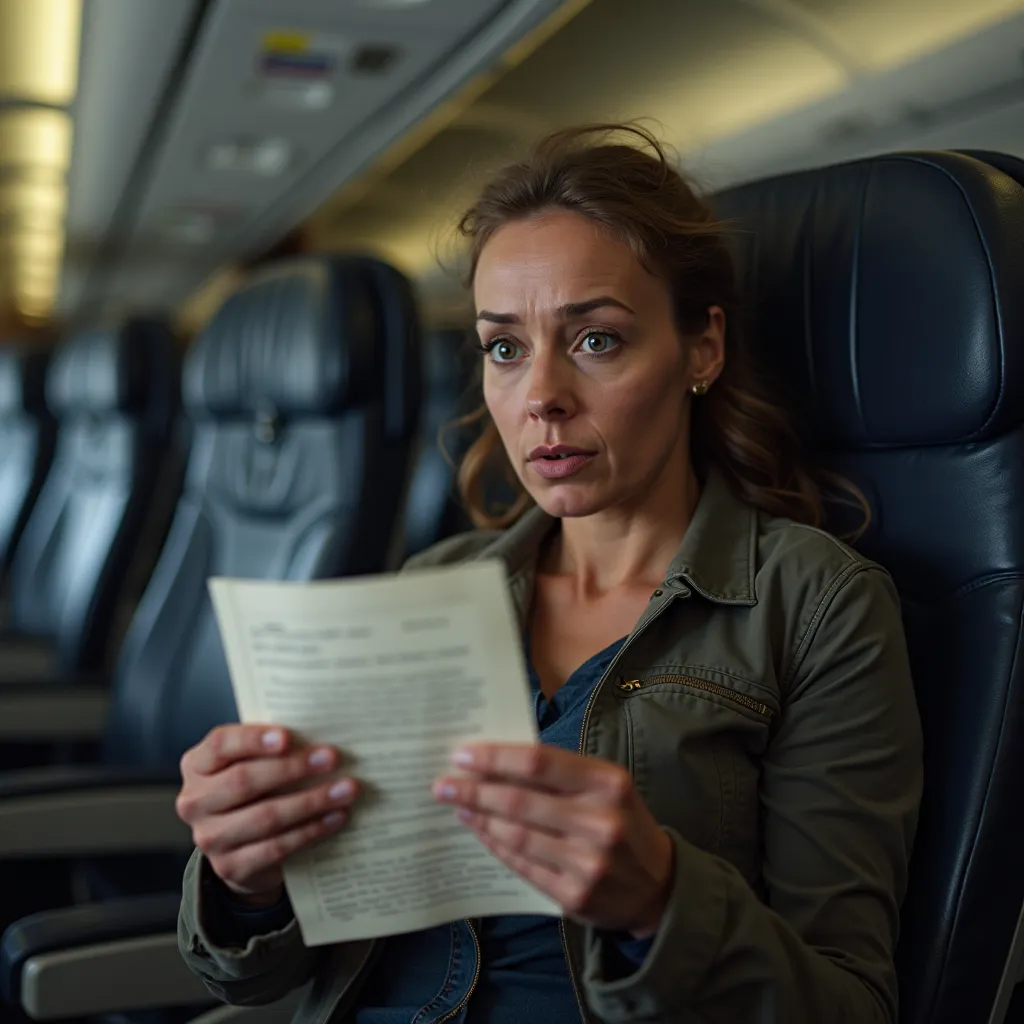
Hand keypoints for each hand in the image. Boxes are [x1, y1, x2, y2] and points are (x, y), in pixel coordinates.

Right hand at [176, 725, 359, 903]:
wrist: (240, 846)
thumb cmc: (254, 788)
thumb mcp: (251, 762)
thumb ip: (272, 747)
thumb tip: (321, 732)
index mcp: (197, 765)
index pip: (219, 745)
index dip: (252, 740)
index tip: (288, 737)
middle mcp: (194, 802)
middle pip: (243, 781)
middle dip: (292, 768)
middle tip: (331, 758)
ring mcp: (208, 838)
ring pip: (265, 817)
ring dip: (311, 801)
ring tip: (345, 789)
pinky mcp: (230, 867)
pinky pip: (276, 847)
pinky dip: (310, 830)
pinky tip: (335, 817)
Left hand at [433, 744, 673, 936]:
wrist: (659, 887)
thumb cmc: (623, 822)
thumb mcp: (607, 787)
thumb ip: (560, 773)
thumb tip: (498, 760)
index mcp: (608, 783)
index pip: (540, 763)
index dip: (496, 758)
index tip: (462, 754)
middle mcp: (600, 821)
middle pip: (519, 800)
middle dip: (474, 790)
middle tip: (443, 782)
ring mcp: (587, 862)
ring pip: (515, 835)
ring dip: (478, 818)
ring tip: (457, 804)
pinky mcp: (573, 896)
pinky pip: (521, 865)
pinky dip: (494, 845)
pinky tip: (478, 830)